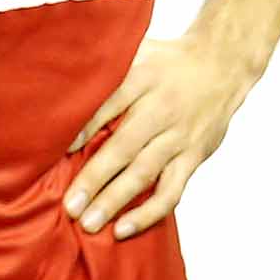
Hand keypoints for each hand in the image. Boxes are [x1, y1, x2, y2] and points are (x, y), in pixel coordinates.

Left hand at [67, 29, 262, 240]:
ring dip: (116, 200)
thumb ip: (105, 68)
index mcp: (142, 79)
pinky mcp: (194, 156)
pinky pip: (171, 190)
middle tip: (70, 206)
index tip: (58, 152)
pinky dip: (149, 212)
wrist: (222, 66)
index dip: (82, 129)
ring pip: (145, 173)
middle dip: (94, 179)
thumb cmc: (167, 61)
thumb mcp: (136, 50)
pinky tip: (124, 229)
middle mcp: (161, 110)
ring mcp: (180, 137)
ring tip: (90, 223)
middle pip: (124, 147)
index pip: (108, 105)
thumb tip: (60, 88)